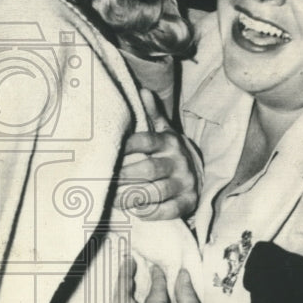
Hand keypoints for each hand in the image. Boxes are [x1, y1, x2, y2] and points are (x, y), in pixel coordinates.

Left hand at [116, 89, 200, 220]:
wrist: (198, 173)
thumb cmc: (169, 152)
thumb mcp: (164, 132)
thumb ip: (152, 115)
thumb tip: (142, 90)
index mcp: (169, 142)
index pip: (147, 141)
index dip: (127, 146)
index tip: (109, 151)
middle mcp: (179, 162)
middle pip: (149, 170)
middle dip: (124, 176)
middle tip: (104, 180)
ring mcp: (184, 183)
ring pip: (156, 192)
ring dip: (131, 197)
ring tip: (112, 199)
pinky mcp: (188, 202)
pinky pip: (168, 210)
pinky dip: (150, 212)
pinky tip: (135, 211)